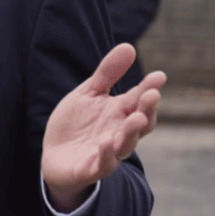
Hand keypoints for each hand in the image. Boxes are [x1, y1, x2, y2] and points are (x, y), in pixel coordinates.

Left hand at [41, 44, 163, 211]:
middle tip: (152, 95)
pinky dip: (106, 154)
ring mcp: (108, 152)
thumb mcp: (88, 93)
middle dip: (147, 109)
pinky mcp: (91, 169)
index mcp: (120, 113)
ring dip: (132, 132)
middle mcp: (119, 133)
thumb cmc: (77, 123)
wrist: (54, 155)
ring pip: (126, 144)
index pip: (139, 100)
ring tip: (136, 117)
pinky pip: (103, 164)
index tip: (159, 76)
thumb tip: (129, 46)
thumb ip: (107, 74)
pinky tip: (106, 141)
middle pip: (139, 123)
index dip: (149, 88)